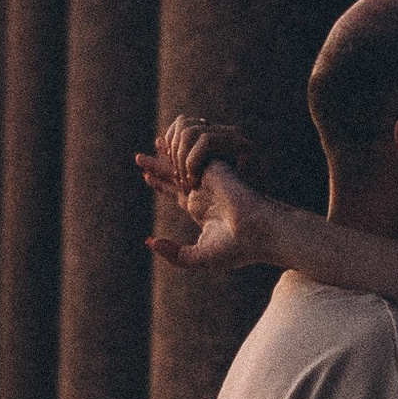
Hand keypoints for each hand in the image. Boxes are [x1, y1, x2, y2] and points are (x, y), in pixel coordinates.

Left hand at [135, 119, 282, 272]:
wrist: (258, 233)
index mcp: (202, 210)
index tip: (146, 176)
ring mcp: (210, 181)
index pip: (176, 193)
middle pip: (174, 175)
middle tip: (139, 157)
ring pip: (180, 163)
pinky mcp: (216, 170)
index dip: (160, 184)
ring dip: (165, 154)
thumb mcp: (198, 258)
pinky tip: (166, 145)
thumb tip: (149, 242)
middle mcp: (204, 193)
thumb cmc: (236, 249)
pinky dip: (178, 154)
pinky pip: (192, 158)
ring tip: (156, 141)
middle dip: (157, 165)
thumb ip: (173, 254)